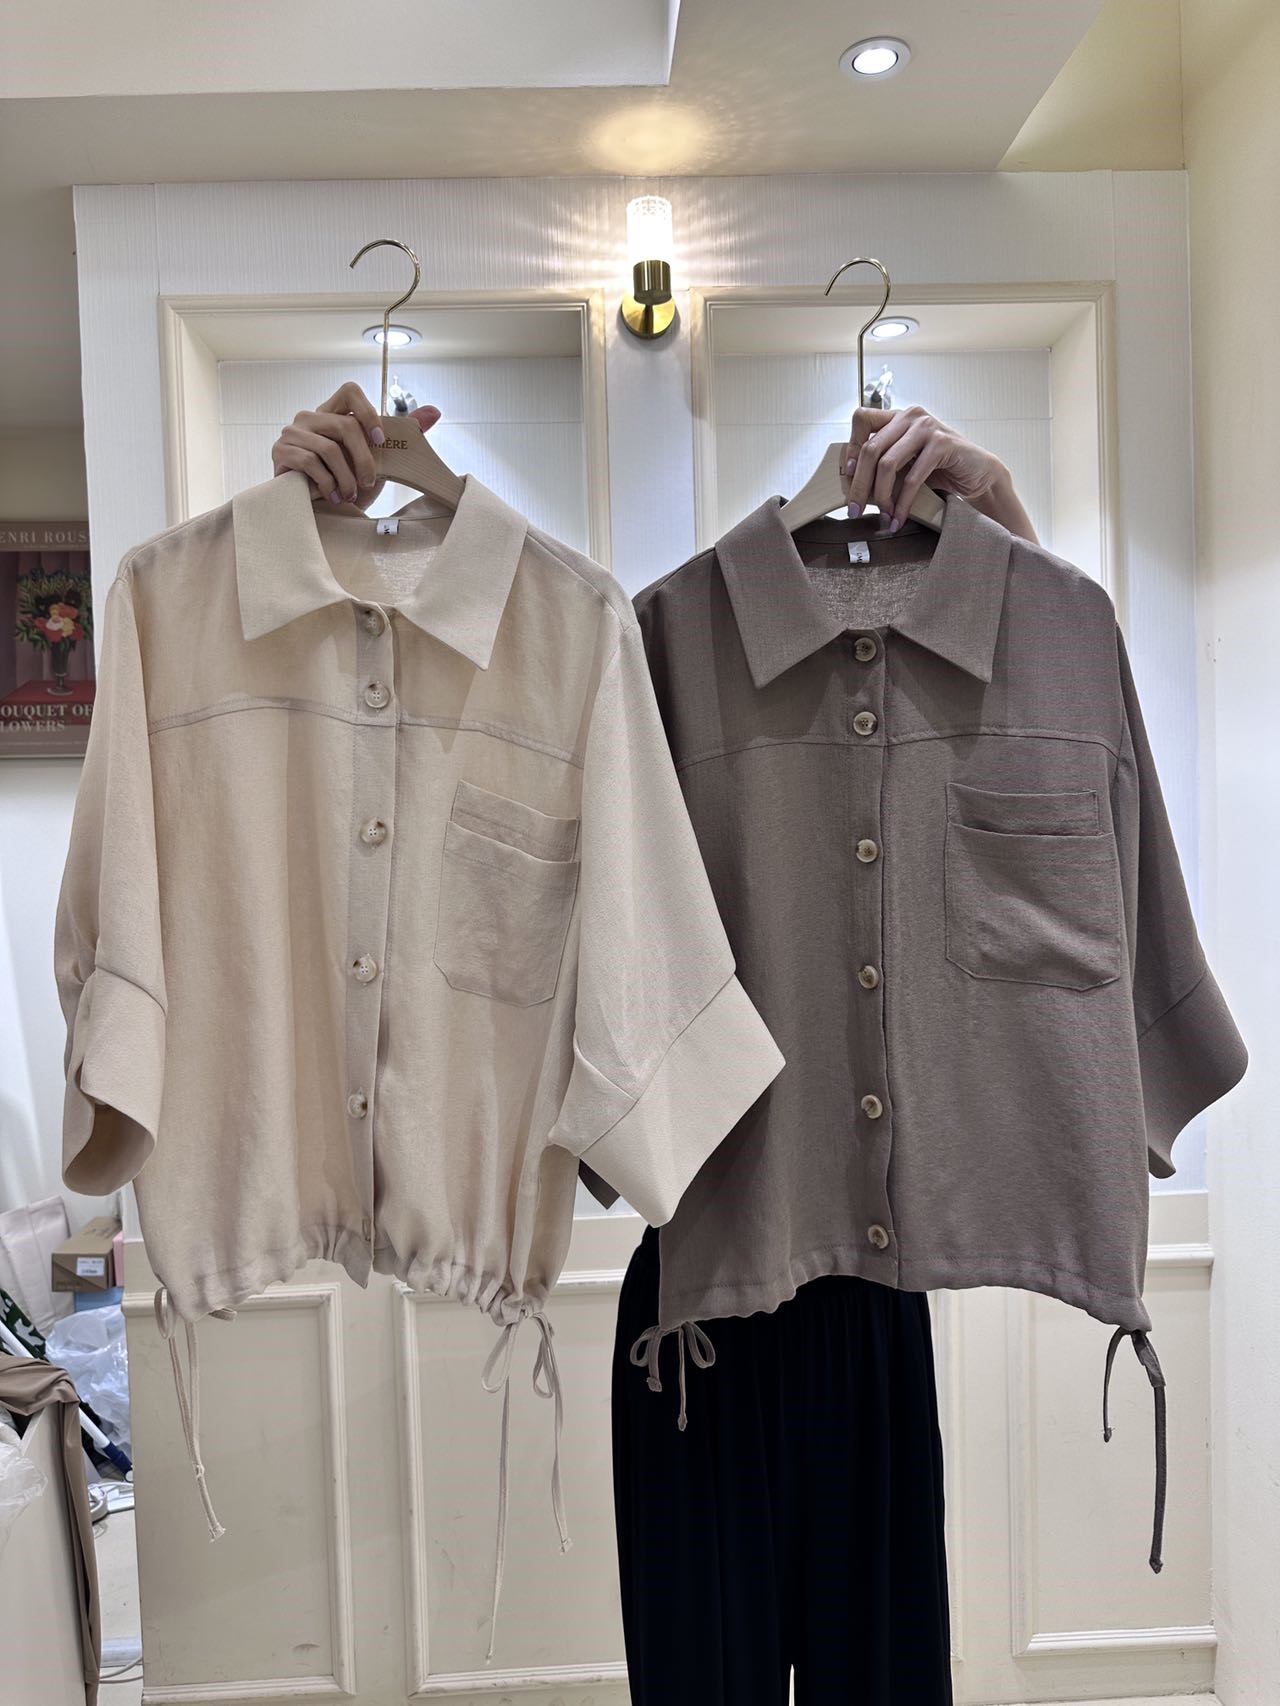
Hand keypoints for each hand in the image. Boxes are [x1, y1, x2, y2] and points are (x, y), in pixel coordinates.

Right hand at [271, 381, 442, 508]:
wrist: (316, 512)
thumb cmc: (346, 483)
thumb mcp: (380, 460)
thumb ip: (403, 434)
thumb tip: (435, 411)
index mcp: (334, 413)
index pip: (350, 390)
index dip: (369, 412)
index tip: (382, 440)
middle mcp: (310, 417)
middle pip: (346, 425)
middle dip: (365, 460)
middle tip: (369, 482)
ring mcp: (292, 432)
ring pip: (329, 448)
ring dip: (347, 478)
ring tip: (350, 495)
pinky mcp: (281, 451)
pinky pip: (310, 462)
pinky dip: (328, 484)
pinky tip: (333, 496)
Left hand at [844, 404, 1027, 536]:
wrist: (977, 474)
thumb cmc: (939, 469)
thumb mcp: (906, 462)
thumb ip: (884, 461)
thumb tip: (851, 481)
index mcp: (898, 417)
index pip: (862, 420)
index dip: (851, 446)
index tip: (850, 474)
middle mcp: (911, 416)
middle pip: (871, 449)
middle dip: (859, 485)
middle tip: (854, 510)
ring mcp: (927, 427)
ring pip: (887, 464)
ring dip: (881, 496)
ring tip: (882, 516)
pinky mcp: (942, 444)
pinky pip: (911, 478)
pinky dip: (902, 503)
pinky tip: (899, 517)